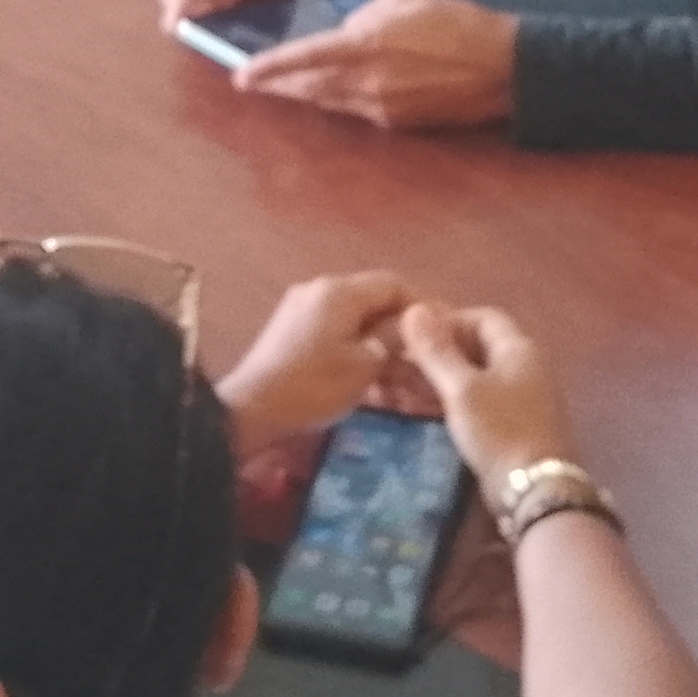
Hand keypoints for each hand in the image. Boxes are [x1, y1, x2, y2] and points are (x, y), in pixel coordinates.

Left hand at [219, 270, 423, 454]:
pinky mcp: (292, 334)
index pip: (393, 284)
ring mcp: (302, 311)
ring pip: (356, 322)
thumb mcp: (364, 366)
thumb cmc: (313, 387)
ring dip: (382, 347)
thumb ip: (394, 338)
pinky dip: (358, 354)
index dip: (424, 305)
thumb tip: (413, 325)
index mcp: (338, 292)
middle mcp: (319, 291)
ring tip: (405, 379)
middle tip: (427, 358)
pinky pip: (336, 335)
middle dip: (403, 331)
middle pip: (374, 302)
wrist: (251, 412)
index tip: (446, 331)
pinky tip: (374, 384)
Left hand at [235, 0, 520, 131]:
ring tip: (284, 87)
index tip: (242, 75)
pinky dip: (338, 101)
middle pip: (309, 89)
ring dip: (305, 95)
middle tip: (254, 82)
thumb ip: (363, 12)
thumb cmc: (458, 23)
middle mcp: (368, 84)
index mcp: (367, 47)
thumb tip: (343, 28)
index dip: (270, 69)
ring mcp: (382, 108)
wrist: (504, 67)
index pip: (304, 59)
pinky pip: (355, 112)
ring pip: (329, 103)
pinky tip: (332, 91)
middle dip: (280, 85)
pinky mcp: (397, 123)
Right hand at [395, 302, 576, 506]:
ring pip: (475, 377)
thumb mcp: (462, 389)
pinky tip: (423, 411)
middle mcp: (525, 368)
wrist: (536, 491)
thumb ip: (437, 351)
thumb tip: (414, 309)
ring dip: (440, 379)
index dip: (447, 321)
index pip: (482, 318)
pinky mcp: (513, 426)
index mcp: (519, 349)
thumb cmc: (500, 430)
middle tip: (401, 364)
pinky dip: (451, 401)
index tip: (413, 337)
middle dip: (439, 352)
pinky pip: (479, 402)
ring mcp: (522, 399)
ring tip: (402, 388)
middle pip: (478, 348)